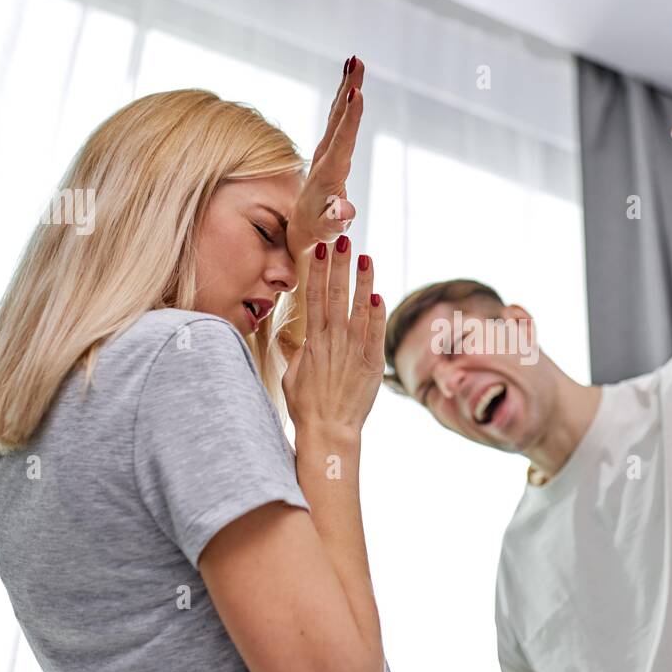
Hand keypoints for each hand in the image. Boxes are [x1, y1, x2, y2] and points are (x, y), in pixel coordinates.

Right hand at [282, 238, 385, 438]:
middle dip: (338, 266)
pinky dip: (378, 313)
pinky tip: (379, 294)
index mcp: (312, 340)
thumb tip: (300, 340)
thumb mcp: (292, 375)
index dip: (318, 270)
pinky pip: (376, 333)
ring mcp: (353, 350)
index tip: (320, 249)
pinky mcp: (372, 363)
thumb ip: (298, 353)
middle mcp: (332, 340)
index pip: (314, 296)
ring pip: (358, 308)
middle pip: (334, 295)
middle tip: (341, 241)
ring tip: (365, 257)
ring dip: (361, 281)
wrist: (328, 430)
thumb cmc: (307, 406)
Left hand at [286, 56, 365, 263]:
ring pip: (337, 114)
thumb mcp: (327, 230)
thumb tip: (344, 210)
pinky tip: (349, 85)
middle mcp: (325, 157)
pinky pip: (337, 121)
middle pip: (338, 118)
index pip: (341, 141)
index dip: (350, 118)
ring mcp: (325, 152)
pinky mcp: (328, 151)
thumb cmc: (318, 232)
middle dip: (348, 89)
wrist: (301, 231)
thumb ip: (335, 220)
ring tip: (355, 61)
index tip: (357, 94)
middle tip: (357, 61)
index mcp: (328, 173)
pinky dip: (343, 100)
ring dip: (346, 87)